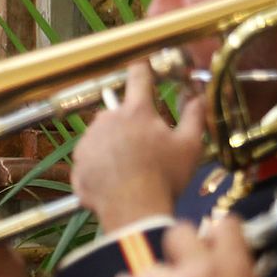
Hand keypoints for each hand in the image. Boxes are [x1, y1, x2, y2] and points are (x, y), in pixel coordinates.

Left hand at [72, 62, 204, 230]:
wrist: (134, 211)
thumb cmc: (165, 177)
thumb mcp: (190, 146)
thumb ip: (194, 116)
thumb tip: (199, 95)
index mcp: (136, 111)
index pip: (139, 77)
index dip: (142, 69)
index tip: (141, 65)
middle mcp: (106, 120)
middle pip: (118, 112)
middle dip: (129, 124)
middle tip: (144, 148)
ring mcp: (87, 142)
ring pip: (101, 137)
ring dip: (112, 146)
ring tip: (129, 170)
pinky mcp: (76, 164)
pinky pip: (89, 161)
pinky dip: (99, 168)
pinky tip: (113, 182)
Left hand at [118, 216, 271, 276]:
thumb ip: (239, 270)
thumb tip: (229, 256)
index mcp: (235, 264)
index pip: (224, 223)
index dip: (215, 232)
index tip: (209, 241)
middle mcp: (205, 267)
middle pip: (179, 232)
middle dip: (178, 245)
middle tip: (180, 263)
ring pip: (153, 263)